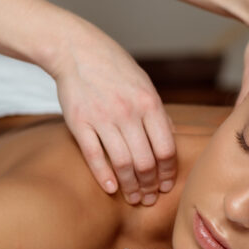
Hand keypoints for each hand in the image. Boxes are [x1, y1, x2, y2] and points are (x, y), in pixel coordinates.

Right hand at [50, 31, 176, 205]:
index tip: (165, 185)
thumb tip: (171, 137)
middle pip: (146, 161)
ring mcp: (102, 118)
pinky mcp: (79, 122)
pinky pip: (94, 156)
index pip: (166, 148)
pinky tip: (112, 189)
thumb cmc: (113, 67)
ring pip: (122, 163)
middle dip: (150, 185)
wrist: (76, 50)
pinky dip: (104, 176)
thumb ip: (157, 111)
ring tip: (133, 198)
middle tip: (149, 198)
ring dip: (131, 187)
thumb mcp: (144, 84)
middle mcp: (128, 112)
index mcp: (149, 103)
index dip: (168, 172)